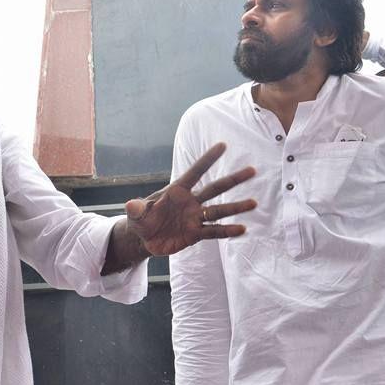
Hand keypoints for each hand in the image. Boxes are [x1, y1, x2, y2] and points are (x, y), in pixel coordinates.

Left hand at [124, 143, 255, 255]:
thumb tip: (131, 205)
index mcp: (177, 190)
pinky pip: (214, 231)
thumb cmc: (141, 220)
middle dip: (232, 180)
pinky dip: (227, 231)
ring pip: (219, 210)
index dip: (207, 160)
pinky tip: (243, 229)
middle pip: (214, 188)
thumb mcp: (136, 215)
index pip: (194, 172)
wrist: (145, 238)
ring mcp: (195, 217)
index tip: (223, 145)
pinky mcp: (196, 234)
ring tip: (254, 203)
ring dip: (236, 207)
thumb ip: (136, 209)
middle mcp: (190, 201)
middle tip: (252, 170)